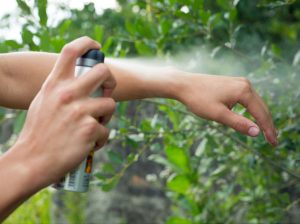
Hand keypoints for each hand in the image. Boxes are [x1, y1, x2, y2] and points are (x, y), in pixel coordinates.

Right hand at [12, 37, 115, 187]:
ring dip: (105, 118)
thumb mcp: (44, 102)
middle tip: (106, 94)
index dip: (87, 44)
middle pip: (103, 71)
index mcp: (54, 84)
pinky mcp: (90, 129)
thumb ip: (60, 89)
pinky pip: (106, 131)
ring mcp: (79, 111)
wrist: (30, 162)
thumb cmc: (38, 133)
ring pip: (110, 104)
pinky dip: (100, 139)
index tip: (97, 48)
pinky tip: (88, 145)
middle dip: (111, 82)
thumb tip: (80, 82)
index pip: (71, 51)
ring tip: (93, 128)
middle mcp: (67, 93)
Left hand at [176, 73, 276, 145]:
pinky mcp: (232, 84)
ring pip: (255, 103)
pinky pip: (247, 99)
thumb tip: (257, 132)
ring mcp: (239, 82)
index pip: (261, 113)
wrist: (184, 84)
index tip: (274, 143)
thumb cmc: (199, 99)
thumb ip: (238, 123)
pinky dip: (251, 110)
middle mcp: (245, 84)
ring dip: (260, 117)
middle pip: (261, 107)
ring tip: (266, 132)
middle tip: (273, 141)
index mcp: (244, 91)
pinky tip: (252, 118)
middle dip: (267, 124)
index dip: (268, 130)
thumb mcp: (218, 114)